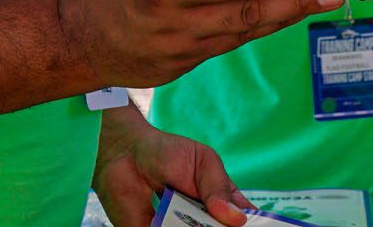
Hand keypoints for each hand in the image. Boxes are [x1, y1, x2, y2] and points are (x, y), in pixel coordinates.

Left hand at [93, 107, 247, 226]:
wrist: (123, 153)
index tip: (245, 224)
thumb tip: (237, 219)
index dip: (249, 224)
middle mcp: (202, 222)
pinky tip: (167, 218)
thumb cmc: (167, 152)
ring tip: (184, 212)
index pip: (242, 221)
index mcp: (221, 203)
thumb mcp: (203, 161)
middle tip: (211, 218)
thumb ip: (218, 188)